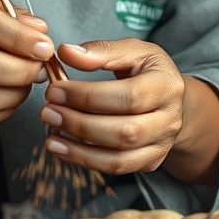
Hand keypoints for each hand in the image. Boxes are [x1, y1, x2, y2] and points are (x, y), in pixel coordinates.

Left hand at [39, 40, 218, 182]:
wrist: (169, 98)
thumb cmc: (147, 70)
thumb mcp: (133, 50)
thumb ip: (102, 51)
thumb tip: (68, 53)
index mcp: (166, 85)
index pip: (128, 96)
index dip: (88, 96)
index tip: (56, 90)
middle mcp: (169, 119)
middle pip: (125, 131)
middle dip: (80, 124)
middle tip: (48, 112)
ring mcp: (162, 145)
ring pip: (120, 158)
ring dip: (80, 150)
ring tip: (51, 135)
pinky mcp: (150, 162)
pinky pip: (117, 169)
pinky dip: (86, 161)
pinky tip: (63, 148)